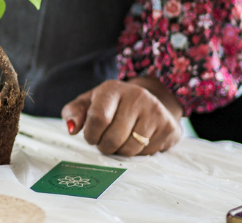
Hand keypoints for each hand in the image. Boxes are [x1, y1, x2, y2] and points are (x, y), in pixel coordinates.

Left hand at [61, 77, 184, 155]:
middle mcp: (137, 96)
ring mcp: (156, 111)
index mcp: (112, 89)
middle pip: (113, 138)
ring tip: (120, 140)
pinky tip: (137, 140)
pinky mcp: (169, 127)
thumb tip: (72, 129)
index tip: (91, 136)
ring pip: (130, 148)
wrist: (147, 102)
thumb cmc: (110, 106)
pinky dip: (137, 153)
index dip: (91, 134)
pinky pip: (146, 153)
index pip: (98, 118)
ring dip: (120, 151)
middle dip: (104, 146)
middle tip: (105, 141)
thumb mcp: (87, 104)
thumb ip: (73, 113)